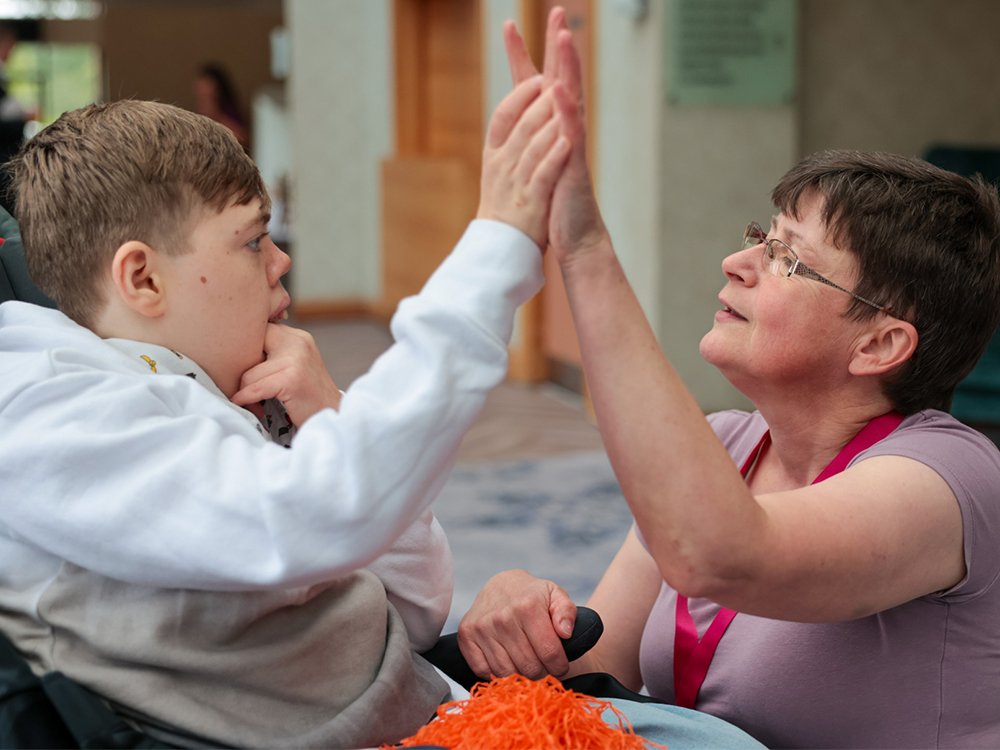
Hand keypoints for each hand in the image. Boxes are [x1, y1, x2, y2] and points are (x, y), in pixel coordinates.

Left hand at [231, 323, 341, 425]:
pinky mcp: (292, 379)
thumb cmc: (309, 396)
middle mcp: (298, 343)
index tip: (235, 363)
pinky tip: (242, 403)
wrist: (332, 416)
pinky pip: (255, 388)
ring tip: (247, 400)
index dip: (245, 347)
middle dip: (240, 368)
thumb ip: (275, 352)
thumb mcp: (296, 365)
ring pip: (249, 373)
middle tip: (236, 384)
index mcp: (298, 337)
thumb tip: (236, 351)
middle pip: (250, 349)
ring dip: (243, 389)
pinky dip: (245, 398)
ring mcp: (296, 360)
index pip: (259, 330)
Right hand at [457, 569, 576, 679]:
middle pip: (529, 667)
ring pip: (506, 673)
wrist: (501, 585)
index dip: (559, 666)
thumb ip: (566, 612)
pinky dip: (496, 673)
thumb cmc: (532, 595)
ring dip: (520, 675)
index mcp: (528, 607)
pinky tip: (506, 660)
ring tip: (526, 663)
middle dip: (541, 672)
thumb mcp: (555, 595)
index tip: (560, 666)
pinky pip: (483, 671)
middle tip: (543, 665)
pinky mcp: (466, 636)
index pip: (549, 654)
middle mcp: (502, 618)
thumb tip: (565, 633)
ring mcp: (482, 627)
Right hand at [476, 74, 570, 248]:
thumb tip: (522, 108)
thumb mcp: (500, 169)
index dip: (519, 96)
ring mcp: (516, 185)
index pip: (502, 117)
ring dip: (550, 123)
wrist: (503, 248)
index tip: (538, 78)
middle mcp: (501, 167)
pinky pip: (543, 175)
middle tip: (559, 79)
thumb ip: (510, 140)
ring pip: (533, 146)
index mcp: (493, 156)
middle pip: (521, 125)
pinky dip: (554, 157)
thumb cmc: (505, 205)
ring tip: (567, 101)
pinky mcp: (531, 203)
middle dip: (541, 100)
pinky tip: (567, 142)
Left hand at [503, 8, 608, 264]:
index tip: (508, 27)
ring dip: (568, 68)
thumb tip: (518, 118)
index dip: (520, 57)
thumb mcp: (535, 162)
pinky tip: (561, 92)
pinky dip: (566, 112)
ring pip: (570, 98)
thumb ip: (529, 138)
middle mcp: (563, 130)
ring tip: (565, 38)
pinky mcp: (574, 164)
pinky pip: (571, 133)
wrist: (573, 235)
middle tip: (556, 13)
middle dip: (558, 46)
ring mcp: (571, 144)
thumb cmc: (554, 202)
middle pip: (560, 79)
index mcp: (548, 129)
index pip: (533, 84)